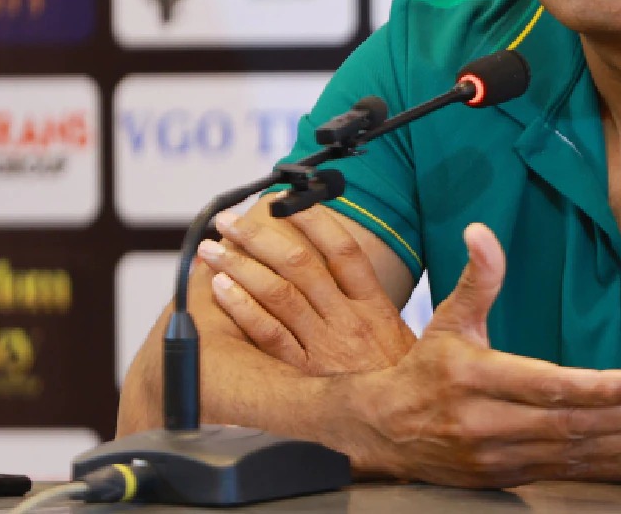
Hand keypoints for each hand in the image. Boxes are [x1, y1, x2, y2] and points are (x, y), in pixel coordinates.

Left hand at [199, 199, 415, 375]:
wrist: (406, 421)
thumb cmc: (403, 380)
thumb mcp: (401, 334)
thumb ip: (372, 301)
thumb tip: (346, 264)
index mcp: (375, 306)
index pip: (344, 251)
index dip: (314, 220)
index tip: (288, 200)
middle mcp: (348, 320)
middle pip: (301, 265)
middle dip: (260, 237)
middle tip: (230, 221)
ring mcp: (324, 346)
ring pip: (278, 293)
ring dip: (241, 266)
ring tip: (214, 249)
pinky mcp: (303, 373)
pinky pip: (268, 334)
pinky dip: (243, 307)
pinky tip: (222, 288)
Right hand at [347, 224, 620, 488]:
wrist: (383, 434)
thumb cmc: (426, 368)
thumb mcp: (448, 319)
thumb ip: (478, 279)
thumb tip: (481, 231)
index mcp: (475, 379)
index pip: (544, 385)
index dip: (594, 388)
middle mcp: (487, 424)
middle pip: (569, 424)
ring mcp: (499, 457)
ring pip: (574, 451)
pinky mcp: (508, 477)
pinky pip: (566, 470)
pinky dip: (608, 459)